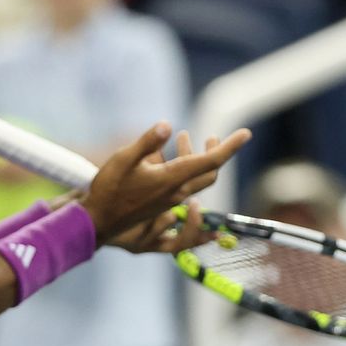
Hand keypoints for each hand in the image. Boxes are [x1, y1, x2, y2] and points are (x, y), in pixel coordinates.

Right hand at [83, 125, 249, 244]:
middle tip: (213, 135)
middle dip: (217, 151)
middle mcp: (177, 191)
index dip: (229, 147)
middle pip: (209, 172)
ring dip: (197, 157)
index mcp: (172, 179)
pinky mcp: (163, 202)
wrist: (99, 222)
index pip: (210, 162)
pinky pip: (186, 186)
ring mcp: (171, 199)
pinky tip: (170, 157)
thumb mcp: (123, 160)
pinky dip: (185, 167)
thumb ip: (147, 142)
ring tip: (183, 137)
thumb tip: (168, 124)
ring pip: (197, 178)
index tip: (246, 133)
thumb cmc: (108, 190)